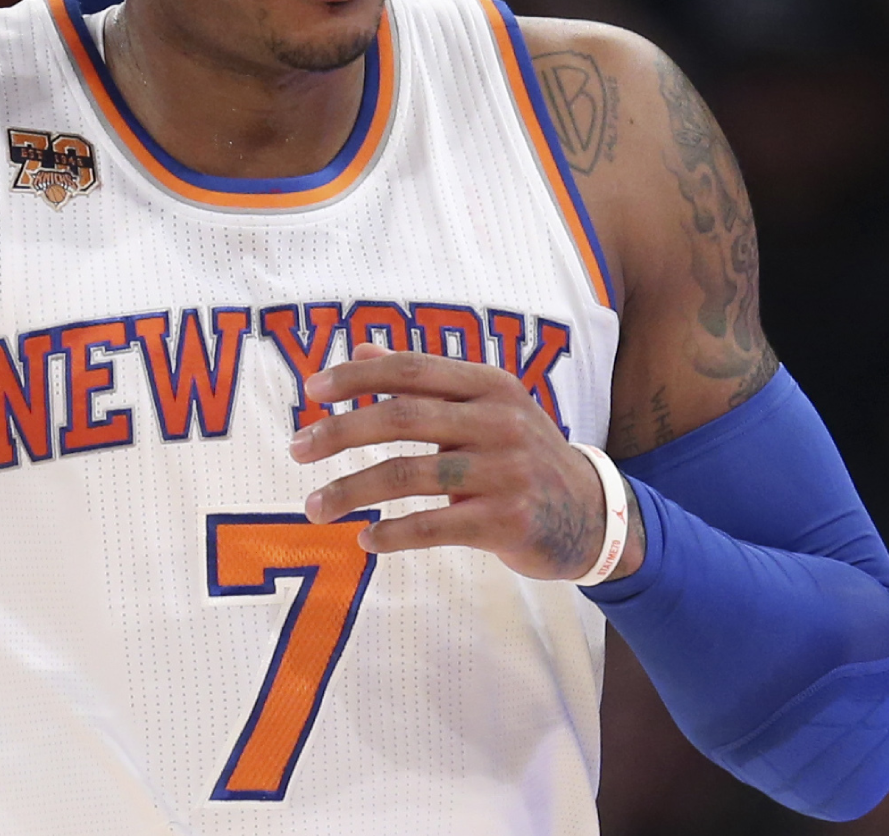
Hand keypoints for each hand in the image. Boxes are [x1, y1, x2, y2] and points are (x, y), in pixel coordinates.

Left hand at [288, 343, 644, 581]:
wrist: (592, 514)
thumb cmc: (521, 454)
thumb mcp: (484, 405)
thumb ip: (424, 379)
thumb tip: (362, 348)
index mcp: (488, 384)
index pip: (410, 369)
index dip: (356, 376)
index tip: (311, 390)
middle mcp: (498, 421)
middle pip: (401, 418)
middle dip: (339, 431)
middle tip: (296, 449)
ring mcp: (505, 471)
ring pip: (408, 475)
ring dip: (351, 490)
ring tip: (315, 506)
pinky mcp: (507, 521)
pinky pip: (433, 526)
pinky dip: (391, 534)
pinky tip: (366, 539)